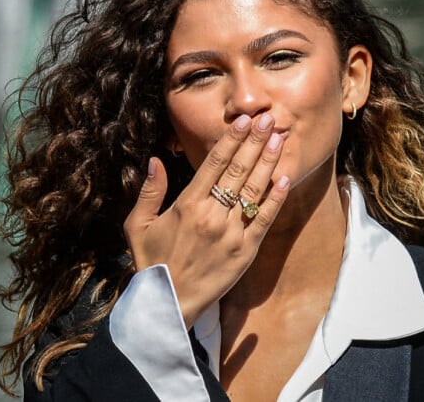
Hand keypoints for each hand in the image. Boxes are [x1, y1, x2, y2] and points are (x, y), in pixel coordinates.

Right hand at [123, 113, 289, 327]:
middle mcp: (212, 215)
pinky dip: (275, 199)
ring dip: (268, 162)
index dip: (231, 140)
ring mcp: (231, 233)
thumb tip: (153, 160)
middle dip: (254, 141)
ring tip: (278, 138)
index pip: (214, 163)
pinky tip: (285, 179)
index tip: (243, 120)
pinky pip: (264, 220)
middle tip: (268, 119)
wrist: (167, 305)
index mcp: (187, 204)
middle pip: (238, 170)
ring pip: (254, 190)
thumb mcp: (138, 225)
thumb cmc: (152, 262)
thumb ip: (149, 191)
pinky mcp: (245, 251)